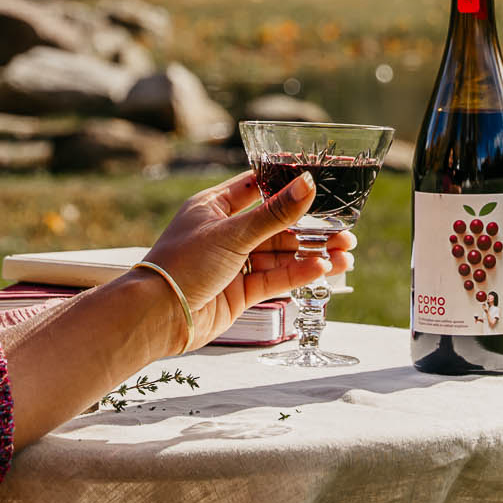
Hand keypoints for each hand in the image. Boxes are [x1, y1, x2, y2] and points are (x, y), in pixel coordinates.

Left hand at [142, 170, 355, 349]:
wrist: (156, 318)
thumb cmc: (182, 265)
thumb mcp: (232, 234)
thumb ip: (274, 214)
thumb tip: (308, 184)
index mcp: (216, 206)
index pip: (258, 186)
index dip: (289, 185)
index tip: (321, 184)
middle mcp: (226, 232)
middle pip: (277, 225)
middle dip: (311, 228)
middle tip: (345, 230)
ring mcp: (234, 263)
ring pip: (280, 254)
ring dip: (312, 253)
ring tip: (346, 254)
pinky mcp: (240, 292)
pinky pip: (275, 278)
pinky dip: (299, 273)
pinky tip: (323, 270)